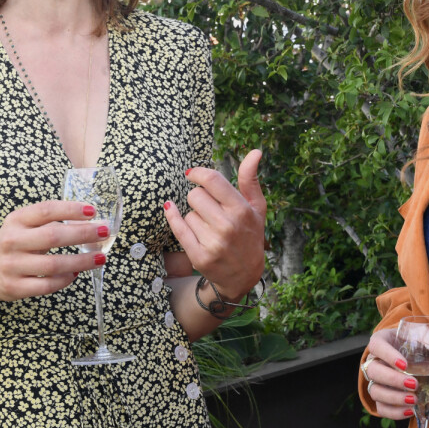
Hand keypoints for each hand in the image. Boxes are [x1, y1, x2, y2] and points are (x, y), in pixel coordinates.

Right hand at [0, 201, 111, 301]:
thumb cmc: (13, 244)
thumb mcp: (23, 226)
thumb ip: (48, 221)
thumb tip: (88, 220)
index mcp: (16, 220)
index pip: (46, 210)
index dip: (70, 209)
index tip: (92, 211)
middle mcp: (12, 241)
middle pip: (53, 236)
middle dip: (83, 234)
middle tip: (103, 232)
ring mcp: (12, 266)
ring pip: (53, 264)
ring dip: (81, 261)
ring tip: (100, 258)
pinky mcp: (15, 288)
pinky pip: (47, 285)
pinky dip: (65, 280)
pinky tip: (76, 274)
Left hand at [163, 149, 265, 300]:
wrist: (244, 275)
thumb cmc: (250, 234)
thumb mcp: (256, 207)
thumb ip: (250, 179)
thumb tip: (255, 152)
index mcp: (242, 210)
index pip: (212, 180)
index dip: (198, 173)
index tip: (192, 174)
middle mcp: (228, 226)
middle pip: (195, 195)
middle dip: (198, 198)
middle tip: (208, 209)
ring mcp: (213, 242)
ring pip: (187, 213)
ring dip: (194, 216)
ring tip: (207, 227)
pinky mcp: (199, 256)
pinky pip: (178, 228)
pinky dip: (173, 217)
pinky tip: (171, 209)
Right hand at [363, 329, 428, 419]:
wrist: (412, 352)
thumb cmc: (414, 340)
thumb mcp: (424, 335)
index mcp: (382, 340)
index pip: (376, 345)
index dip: (388, 356)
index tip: (405, 365)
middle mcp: (374, 360)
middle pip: (373, 371)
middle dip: (393, 380)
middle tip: (414, 384)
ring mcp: (376, 380)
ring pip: (375, 391)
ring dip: (394, 398)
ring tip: (414, 400)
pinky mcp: (381, 396)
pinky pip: (381, 407)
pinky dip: (394, 412)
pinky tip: (410, 410)